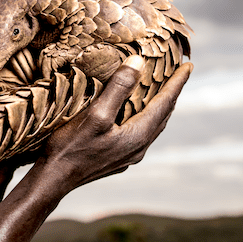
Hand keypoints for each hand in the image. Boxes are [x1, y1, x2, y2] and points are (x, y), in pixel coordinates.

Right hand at [40, 55, 192, 190]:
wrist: (53, 180)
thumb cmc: (70, 148)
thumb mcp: (95, 114)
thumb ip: (118, 88)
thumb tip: (139, 61)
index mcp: (138, 135)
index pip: (165, 102)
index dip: (178, 82)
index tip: (189, 64)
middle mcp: (139, 147)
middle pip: (163, 115)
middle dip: (173, 93)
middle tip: (180, 73)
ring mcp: (129, 156)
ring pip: (153, 126)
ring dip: (160, 107)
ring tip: (163, 91)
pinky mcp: (117, 159)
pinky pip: (141, 134)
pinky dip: (146, 118)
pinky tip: (137, 116)